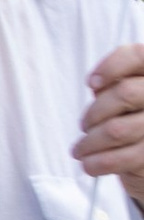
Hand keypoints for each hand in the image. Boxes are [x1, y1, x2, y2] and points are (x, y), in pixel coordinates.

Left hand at [74, 42, 143, 202]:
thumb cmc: (134, 117)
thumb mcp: (128, 93)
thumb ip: (117, 80)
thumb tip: (97, 85)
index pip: (137, 56)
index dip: (112, 66)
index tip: (91, 83)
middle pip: (124, 93)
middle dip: (95, 111)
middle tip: (84, 125)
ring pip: (117, 129)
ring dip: (90, 142)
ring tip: (81, 149)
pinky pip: (122, 158)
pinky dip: (98, 162)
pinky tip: (89, 164)